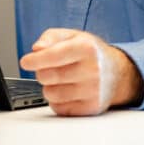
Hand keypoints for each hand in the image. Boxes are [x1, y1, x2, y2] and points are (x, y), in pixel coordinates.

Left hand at [19, 28, 142, 115]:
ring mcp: (93, 91)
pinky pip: (59, 108)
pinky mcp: (91, 108)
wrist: (118, 73)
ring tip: (60, 79)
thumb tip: (36, 49)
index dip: (35, 60)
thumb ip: (51, 37)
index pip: (53, 56)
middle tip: (49, 68)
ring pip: (50, 94)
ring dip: (48, 87)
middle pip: (47, 76)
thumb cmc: (91, 53)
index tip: (25, 62)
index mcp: (86, 48)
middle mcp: (92, 70)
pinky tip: (68, 91)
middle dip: (41, 72)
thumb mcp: (72, 36)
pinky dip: (57, 100)